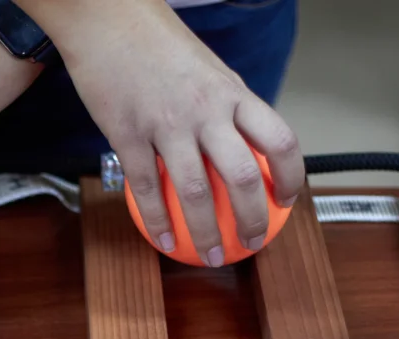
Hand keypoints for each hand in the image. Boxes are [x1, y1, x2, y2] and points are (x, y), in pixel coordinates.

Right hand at [48, 0, 304, 265]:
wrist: (108, 19)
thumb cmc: (156, 42)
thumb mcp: (208, 70)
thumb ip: (225, 107)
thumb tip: (242, 143)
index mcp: (232, 93)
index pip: (279, 139)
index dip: (291, 176)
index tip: (287, 201)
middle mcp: (206, 111)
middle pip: (243, 176)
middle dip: (254, 219)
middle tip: (253, 242)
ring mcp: (166, 124)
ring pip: (194, 192)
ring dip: (206, 232)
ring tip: (209, 255)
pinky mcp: (128, 134)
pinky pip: (147, 187)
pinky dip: (157, 219)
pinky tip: (161, 238)